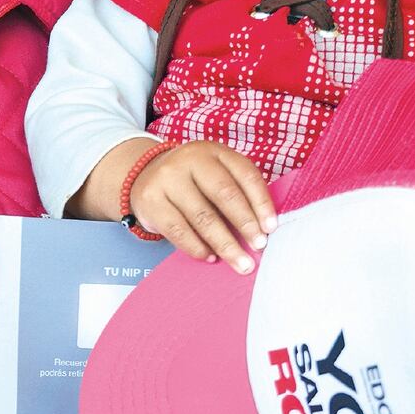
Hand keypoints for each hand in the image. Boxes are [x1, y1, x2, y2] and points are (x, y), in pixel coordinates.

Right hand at [67, 138, 275, 274]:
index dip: (261, 203)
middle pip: (224, 195)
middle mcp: (189, 160)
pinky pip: (178, 230)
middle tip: (258, 248)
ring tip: (239, 262)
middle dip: (244, 225)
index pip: (245, 175)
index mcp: (214, 151)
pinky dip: (196, 247)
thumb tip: (261, 229)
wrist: (143, 175)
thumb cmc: (190, 180)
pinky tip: (209, 257)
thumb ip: (236, 191)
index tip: (271, 228)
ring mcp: (167, 180)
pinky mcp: (151, 201)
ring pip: (201, 217)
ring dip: (224, 244)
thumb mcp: (213, 173)